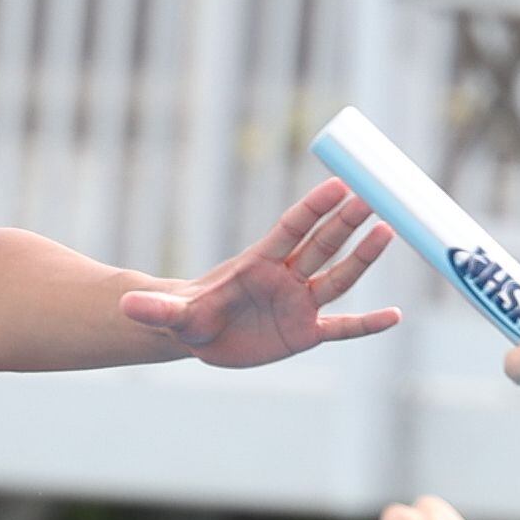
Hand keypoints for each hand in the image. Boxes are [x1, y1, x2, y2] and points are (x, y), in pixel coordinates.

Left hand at [114, 180, 402, 367]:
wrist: (199, 334)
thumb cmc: (188, 315)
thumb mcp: (171, 316)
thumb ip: (155, 308)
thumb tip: (125, 305)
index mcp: (259, 262)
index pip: (291, 229)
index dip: (314, 208)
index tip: (338, 185)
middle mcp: (286, 276)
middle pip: (322, 244)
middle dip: (347, 222)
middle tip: (376, 197)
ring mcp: (300, 303)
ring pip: (338, 277)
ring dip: (363, 258)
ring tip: (390, 232)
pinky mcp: (305, 332)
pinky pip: (342, 327)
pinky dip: (367, 325)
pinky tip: (394, 317)